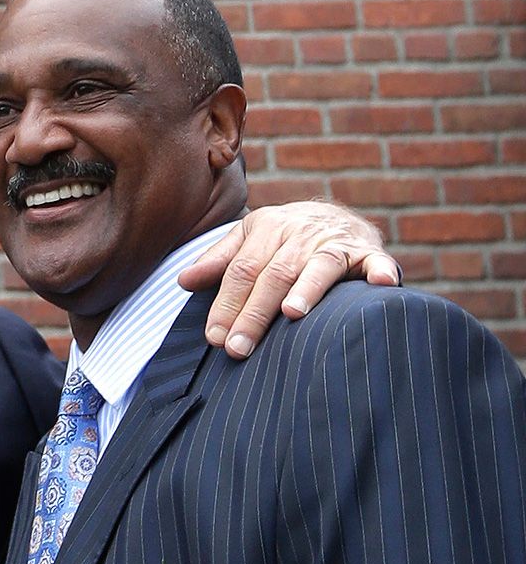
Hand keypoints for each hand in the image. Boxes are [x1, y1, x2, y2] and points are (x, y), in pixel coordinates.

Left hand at [177, 200, 401, 358]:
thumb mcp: (249, 241)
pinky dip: (379, 271)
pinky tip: (381, 284)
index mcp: (267, 228)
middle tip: (238, 348)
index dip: (226, 304)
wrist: (337, 215)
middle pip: (274, 275)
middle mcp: (301, 233)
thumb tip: (183, 281)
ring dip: (307, 289)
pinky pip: (376, 261)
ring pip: (319, 266)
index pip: (241, 271)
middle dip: (254, 313)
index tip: (214, 337)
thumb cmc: (283, 239)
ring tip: (291, 313)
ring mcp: (336, 241)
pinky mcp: (368, 252)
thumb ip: (219, 261)